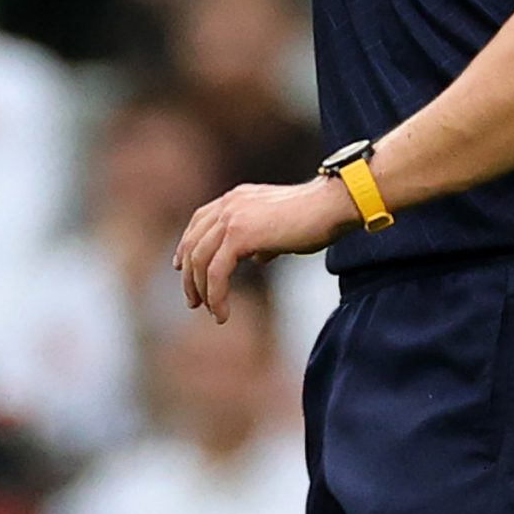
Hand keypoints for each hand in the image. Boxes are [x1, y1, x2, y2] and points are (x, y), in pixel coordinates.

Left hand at [174, 177, 356, 322]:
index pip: (199, 221)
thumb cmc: (315, 219)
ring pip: (200, 260)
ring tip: (210, 311)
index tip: (181, 268)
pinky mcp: (239, 235)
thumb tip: (257, 258)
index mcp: (236, 199)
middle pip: (194, 243)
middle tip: (193, 301)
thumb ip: (263, 241)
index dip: (186, 245)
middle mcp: (229, 204)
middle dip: (189, 276)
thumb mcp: (281, 229)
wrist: (331, 206)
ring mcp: (232, 217)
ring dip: (202, 291)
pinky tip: (222, 314)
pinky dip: (216, 296)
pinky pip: (216, 272)